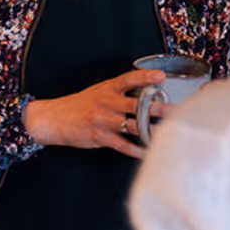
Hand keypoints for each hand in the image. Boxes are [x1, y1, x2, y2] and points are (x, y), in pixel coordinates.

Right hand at [23, 68, 166, 158]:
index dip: (146, 77)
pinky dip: (136, 150)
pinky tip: (147, 152)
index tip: (162, 77)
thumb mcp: (98, 91)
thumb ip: (119, 91)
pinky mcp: (100, 136)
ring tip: (169, 133)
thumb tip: (144, 92)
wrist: (53, 118)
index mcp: (108, 89)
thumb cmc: (78, 105)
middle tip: (176, 110)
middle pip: (138, 105)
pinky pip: (122, 145)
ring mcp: (104, 120)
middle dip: (158, 108)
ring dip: (152, 130)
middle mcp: (108, 103)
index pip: (130, 79)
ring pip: (133, 126)